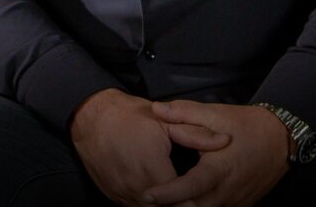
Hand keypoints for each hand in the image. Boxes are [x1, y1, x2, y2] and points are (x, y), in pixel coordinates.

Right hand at [70, 89, 230, 205]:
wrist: (90, 118)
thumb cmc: (127, 117)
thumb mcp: (163, 121)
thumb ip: (196, 134)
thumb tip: (225, 141)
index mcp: (154, 171)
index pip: (184, 202)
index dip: (197, 204)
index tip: (204, 199)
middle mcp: (138, 189)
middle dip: (182, 205)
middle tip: (193, 199)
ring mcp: (124, 194)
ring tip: (177, 199)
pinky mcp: (114, 196)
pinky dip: (147, 205)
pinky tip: (156, 197)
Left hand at [142, 101, 291, 206]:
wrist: (280, 139)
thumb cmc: (245, 125)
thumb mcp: (213, 113)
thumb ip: (183, 112)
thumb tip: (157, 109)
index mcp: (219, 169)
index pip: (189, 188)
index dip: (167, 194)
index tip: (146, 195)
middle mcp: (228, 191)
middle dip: (172, 206)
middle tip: (148, 197)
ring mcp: (236, 202)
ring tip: (164, 200)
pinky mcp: (241, 205)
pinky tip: (186, 201)